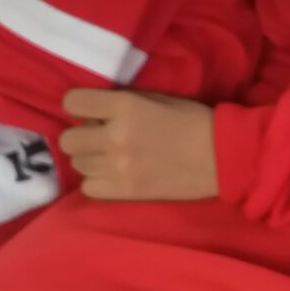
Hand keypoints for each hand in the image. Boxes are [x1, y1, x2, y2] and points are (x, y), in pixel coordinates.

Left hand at [59, 89, 217, 201]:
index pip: (73, 102)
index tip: (88, 109)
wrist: (220, 156)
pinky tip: (114, 174)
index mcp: (125, 107)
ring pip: (77, 164)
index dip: (78, 104)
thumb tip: (94, 113)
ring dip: (89, 158)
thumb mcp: (155, 98)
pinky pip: (89, 188)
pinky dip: (97, 180)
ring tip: (109, 155)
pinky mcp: (125, 192)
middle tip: (99, 135)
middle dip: (81, 134)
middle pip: (69, 139)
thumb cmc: (191, 119)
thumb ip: (121, 102)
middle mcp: (115, 137)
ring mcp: (118, 168)